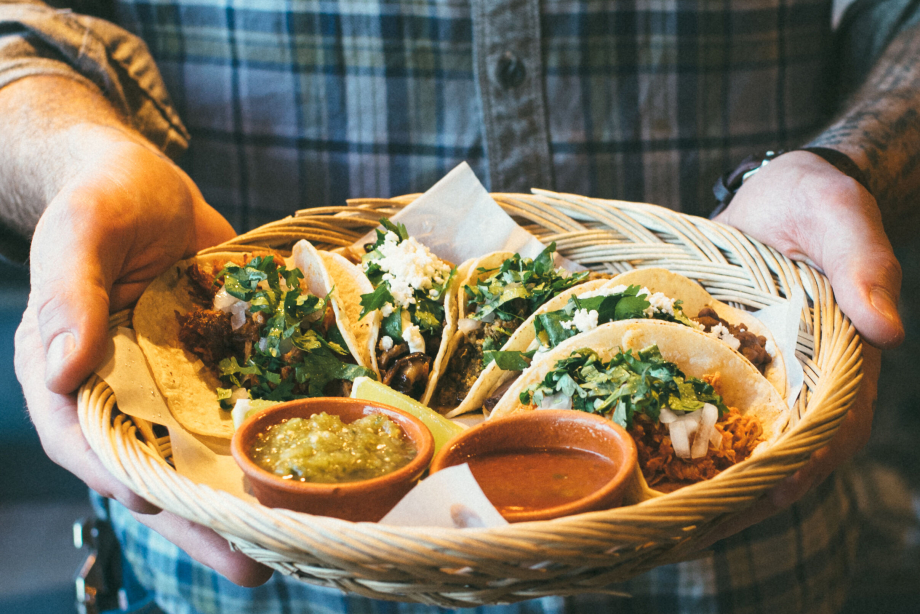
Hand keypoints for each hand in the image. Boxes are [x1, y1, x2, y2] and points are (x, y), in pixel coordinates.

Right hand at [13, 126, 271, 585]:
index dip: (120, 476)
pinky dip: (270, 439)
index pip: (85, 440)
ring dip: (244, 497)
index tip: (158, 507)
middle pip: (155, 470)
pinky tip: (315, 466)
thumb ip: (70, 294)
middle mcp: (122, 394)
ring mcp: (171, 388)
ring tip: (298, 541)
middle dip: (198, 521)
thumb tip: (61, 369)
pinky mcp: (213, 370)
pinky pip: (240, 411)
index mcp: (67, 373)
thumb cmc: (102, 199)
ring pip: (204, 454)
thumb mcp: (82, 233)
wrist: (148, 185)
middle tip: (251, 567)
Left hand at [700, 150, 901, 543]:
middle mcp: (802, 372)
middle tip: (701, 514)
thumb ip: (865, 267)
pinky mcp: (726, 355)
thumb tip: (888, 333)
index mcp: (841, 355)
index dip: (809, 462)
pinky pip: (710, 396)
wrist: (776, 193)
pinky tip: (651, 442)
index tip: (771, 492)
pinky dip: (689, 420)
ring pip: (745, 430)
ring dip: (716, 465)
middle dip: (750, 483)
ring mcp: (762, 368)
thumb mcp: (841, 218)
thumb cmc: (817, 201)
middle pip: (785, 444)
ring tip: (671, 499)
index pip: (834, 424)